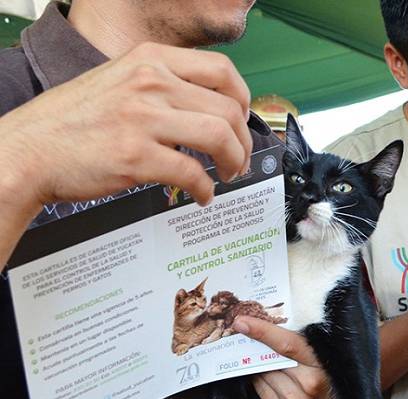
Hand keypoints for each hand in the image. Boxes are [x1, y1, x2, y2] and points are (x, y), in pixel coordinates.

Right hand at [0, 42, 251, 211]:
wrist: (29, 150)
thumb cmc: (74, 120)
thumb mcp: (120, 80)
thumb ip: (163, 86)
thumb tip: (208, 108)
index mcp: (150, 59)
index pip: (222, 70)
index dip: (243, 100)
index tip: (242, 121)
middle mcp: (150, 82)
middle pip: (228, 108)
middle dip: (243, 141)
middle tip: (239, 159)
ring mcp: (142, 118)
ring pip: (219, 137)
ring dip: (233, 162)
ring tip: (227, 175)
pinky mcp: (136, 156)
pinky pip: (192, 173)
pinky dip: (205, 188)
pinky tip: (201, 195)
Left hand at [232, 316, 343, 398]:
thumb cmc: (331, 376)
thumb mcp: (322, 355)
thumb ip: (300, 341)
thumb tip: (268, 324)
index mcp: (318, 366)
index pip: (286, 344)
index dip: (262, 331)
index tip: (242, 322)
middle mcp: (305, 386)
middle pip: (268, 358)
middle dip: (255, 344)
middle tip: (244, 328)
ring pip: (260, 373)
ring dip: (258, 362)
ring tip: (268, 357)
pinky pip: (259, 388)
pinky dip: (260, 377)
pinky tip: (269, 374)